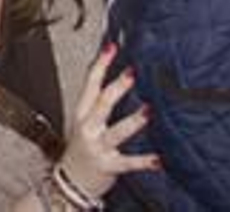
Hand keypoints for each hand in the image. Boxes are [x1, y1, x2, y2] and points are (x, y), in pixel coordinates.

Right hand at [57, 44, 158, 199]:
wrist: (70, 181)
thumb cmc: (81, 149)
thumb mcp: (85, 122)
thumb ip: (99, 104)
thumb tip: (121, 79)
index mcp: (82, 113)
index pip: (90, 84)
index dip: (101, 65)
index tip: (113, 48)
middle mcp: (88, 127)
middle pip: (102, 103)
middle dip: (117, 87)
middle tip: (132, 73)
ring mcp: (97, 147)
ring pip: (115, 131)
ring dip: (132, 122)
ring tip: (148, 112)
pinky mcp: (108, 166)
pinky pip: (128, 163)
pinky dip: (143, 161)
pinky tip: (158, 160)